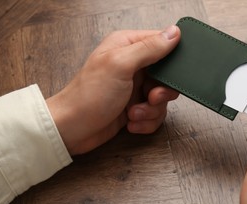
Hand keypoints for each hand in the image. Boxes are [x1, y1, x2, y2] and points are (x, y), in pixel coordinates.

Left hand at [46, 26, 180, 154]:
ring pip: (162, 99)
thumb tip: (173, 32)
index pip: (162, 43)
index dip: (170, 60)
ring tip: (132, 113)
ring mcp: (134, 88)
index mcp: (127, 46)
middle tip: (150, 98)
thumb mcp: (121, 65)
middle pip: (166, 76)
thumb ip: (149, 48)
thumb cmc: (89, 96)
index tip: (163, 76)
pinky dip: (145, 122)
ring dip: (151, 111)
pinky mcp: (135, 107)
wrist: (73, 129)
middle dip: (161, 93)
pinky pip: (155, 114)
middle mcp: (133, 66)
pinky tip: (130, 122)